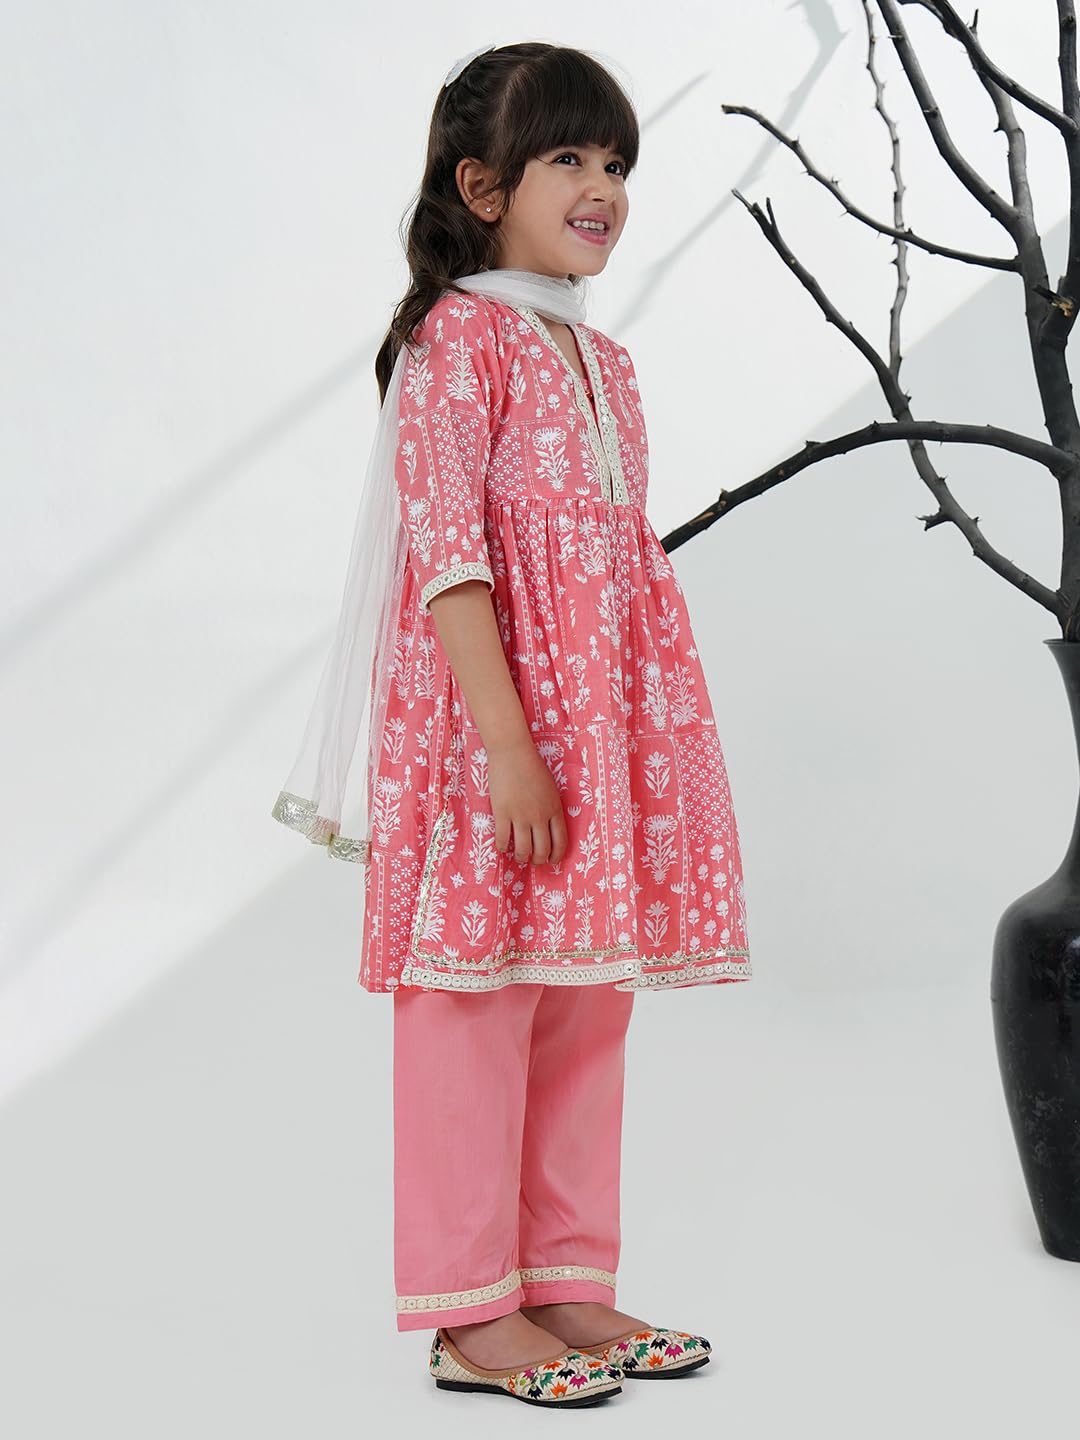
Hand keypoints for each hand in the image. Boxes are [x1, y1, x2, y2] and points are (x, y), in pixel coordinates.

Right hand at [487, 738, 567, 865]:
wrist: (513, 753)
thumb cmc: (532, 768)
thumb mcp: (551, 790)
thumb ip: (551, 809)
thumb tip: (549, 828)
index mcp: (554, 810)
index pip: (561, 842)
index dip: (556, 856)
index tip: (551, 861)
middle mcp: (540, 816)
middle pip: (542, 850)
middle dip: (538, 860)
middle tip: (533, 860)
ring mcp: (521, 816)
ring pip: (523, 850)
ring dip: (521, 857)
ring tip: (518, 857)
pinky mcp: (503, 813)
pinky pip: (503, 839)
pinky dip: (503, 847)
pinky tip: (502, 847)